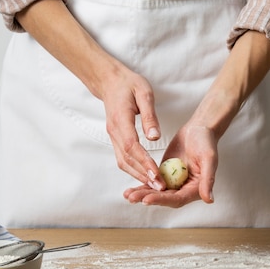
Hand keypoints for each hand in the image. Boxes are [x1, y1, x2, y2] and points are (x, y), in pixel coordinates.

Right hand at [99, 68, 165, 189]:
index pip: (132, 146)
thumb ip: (150, 116)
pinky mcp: (116, 139)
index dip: (144, 162)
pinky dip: (134, 169)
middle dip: (143, 175)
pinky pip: (123, 158)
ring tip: (155, 186)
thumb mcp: (144, 93)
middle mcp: (114, 132)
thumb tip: (154, 137)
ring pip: (123, 162)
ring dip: (138, 175)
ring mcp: (113, 136)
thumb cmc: (129, 84)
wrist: (109, 81)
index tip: (156, 174)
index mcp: (121, 120)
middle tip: (159, 187)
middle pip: (127, 159)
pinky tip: (146, 176)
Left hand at [123, 124, 216, 206]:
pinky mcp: (164, 175)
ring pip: (156, 192)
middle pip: (164, 198)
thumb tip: (209, 200)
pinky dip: (142, 186)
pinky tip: (130, 189)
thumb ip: (208, 179)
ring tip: (128, 195)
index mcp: (196, 190)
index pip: (177, 199)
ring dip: (142, 194)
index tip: (147, 199)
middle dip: (148, 197)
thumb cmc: (206, 142)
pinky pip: (152, 182)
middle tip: (132, 197)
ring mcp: (174, 183)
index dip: (162, 200)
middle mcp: (184, 190)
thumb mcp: (209, 159)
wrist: (198, 130)